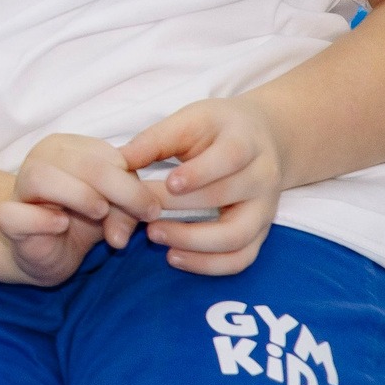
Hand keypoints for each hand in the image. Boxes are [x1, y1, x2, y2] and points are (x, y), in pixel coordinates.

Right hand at [0, 133, 163, 285]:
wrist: (46, 250)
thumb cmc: (81, 220)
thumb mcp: (114, 209)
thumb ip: (129, 204)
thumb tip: (144, 213)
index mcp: (66, 148)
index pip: (104, 153)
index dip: (132, 179)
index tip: (151, 208)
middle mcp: (40, 160)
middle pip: (81, 164)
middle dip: (121, 189)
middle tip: (145, 214)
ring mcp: (20, 189)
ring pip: (42, 178)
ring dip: (79, 196)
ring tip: (100, 214)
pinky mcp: (9, 220)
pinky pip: (15, 215)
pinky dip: (41, 219)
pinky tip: (61, 224)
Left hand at [121, 98, 286, 274]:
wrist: (262, 138)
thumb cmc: (217, 128)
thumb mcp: (191, 119)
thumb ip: (157, 139)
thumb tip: (120, 161)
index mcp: (245, 141)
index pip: (229, 158)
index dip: (200, 173)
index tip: (169, 183)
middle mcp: (262, 178)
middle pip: (225, 198)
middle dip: (180, 207)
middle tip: (142, 210)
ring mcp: (264, 209)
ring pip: (236, 236)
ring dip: (192, 242)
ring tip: (154, 235)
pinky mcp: (259, 233)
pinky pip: (241, 258)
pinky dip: (208, 265)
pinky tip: (174, 256)